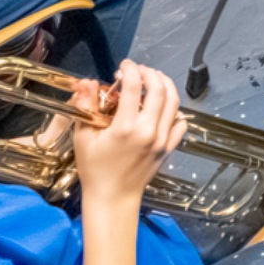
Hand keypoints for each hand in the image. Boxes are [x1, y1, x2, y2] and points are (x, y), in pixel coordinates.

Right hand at [71, 61, 185, 206]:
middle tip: (138, 71)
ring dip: (165, 85)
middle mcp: (148, 131)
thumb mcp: (83, 137)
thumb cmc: (95, 170)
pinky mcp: (169, 148)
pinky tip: (163, 106)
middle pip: (159, 88)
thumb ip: (86, 106)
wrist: (113, 198)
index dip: (130, 69)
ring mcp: (162, 140)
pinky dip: (175, 110)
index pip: (134, 86)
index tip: (124, 65)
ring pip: (174, 102)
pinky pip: (180, 123)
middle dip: (149, 73)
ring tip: (153, 80)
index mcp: (125, 127)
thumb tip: (88, 82)